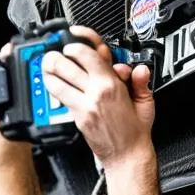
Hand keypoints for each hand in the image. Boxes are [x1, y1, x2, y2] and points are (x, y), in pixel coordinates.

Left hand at [41, 26, 154, 169]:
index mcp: (113, 85)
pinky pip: (58, 95)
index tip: (72, 37)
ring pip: (56, 77)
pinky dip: (51, 86)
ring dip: (49, 67)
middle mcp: (96, 93)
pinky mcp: (77, 116)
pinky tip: (52, 83)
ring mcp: (85, 105)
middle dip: (58, 53)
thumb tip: (139, 69)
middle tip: (57, 52)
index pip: (88, 53)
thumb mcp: (146, 104)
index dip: (77, 41)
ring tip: (49, 64)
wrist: (128, 157)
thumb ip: (140, 83)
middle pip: (66, 62)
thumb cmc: (136, 133)